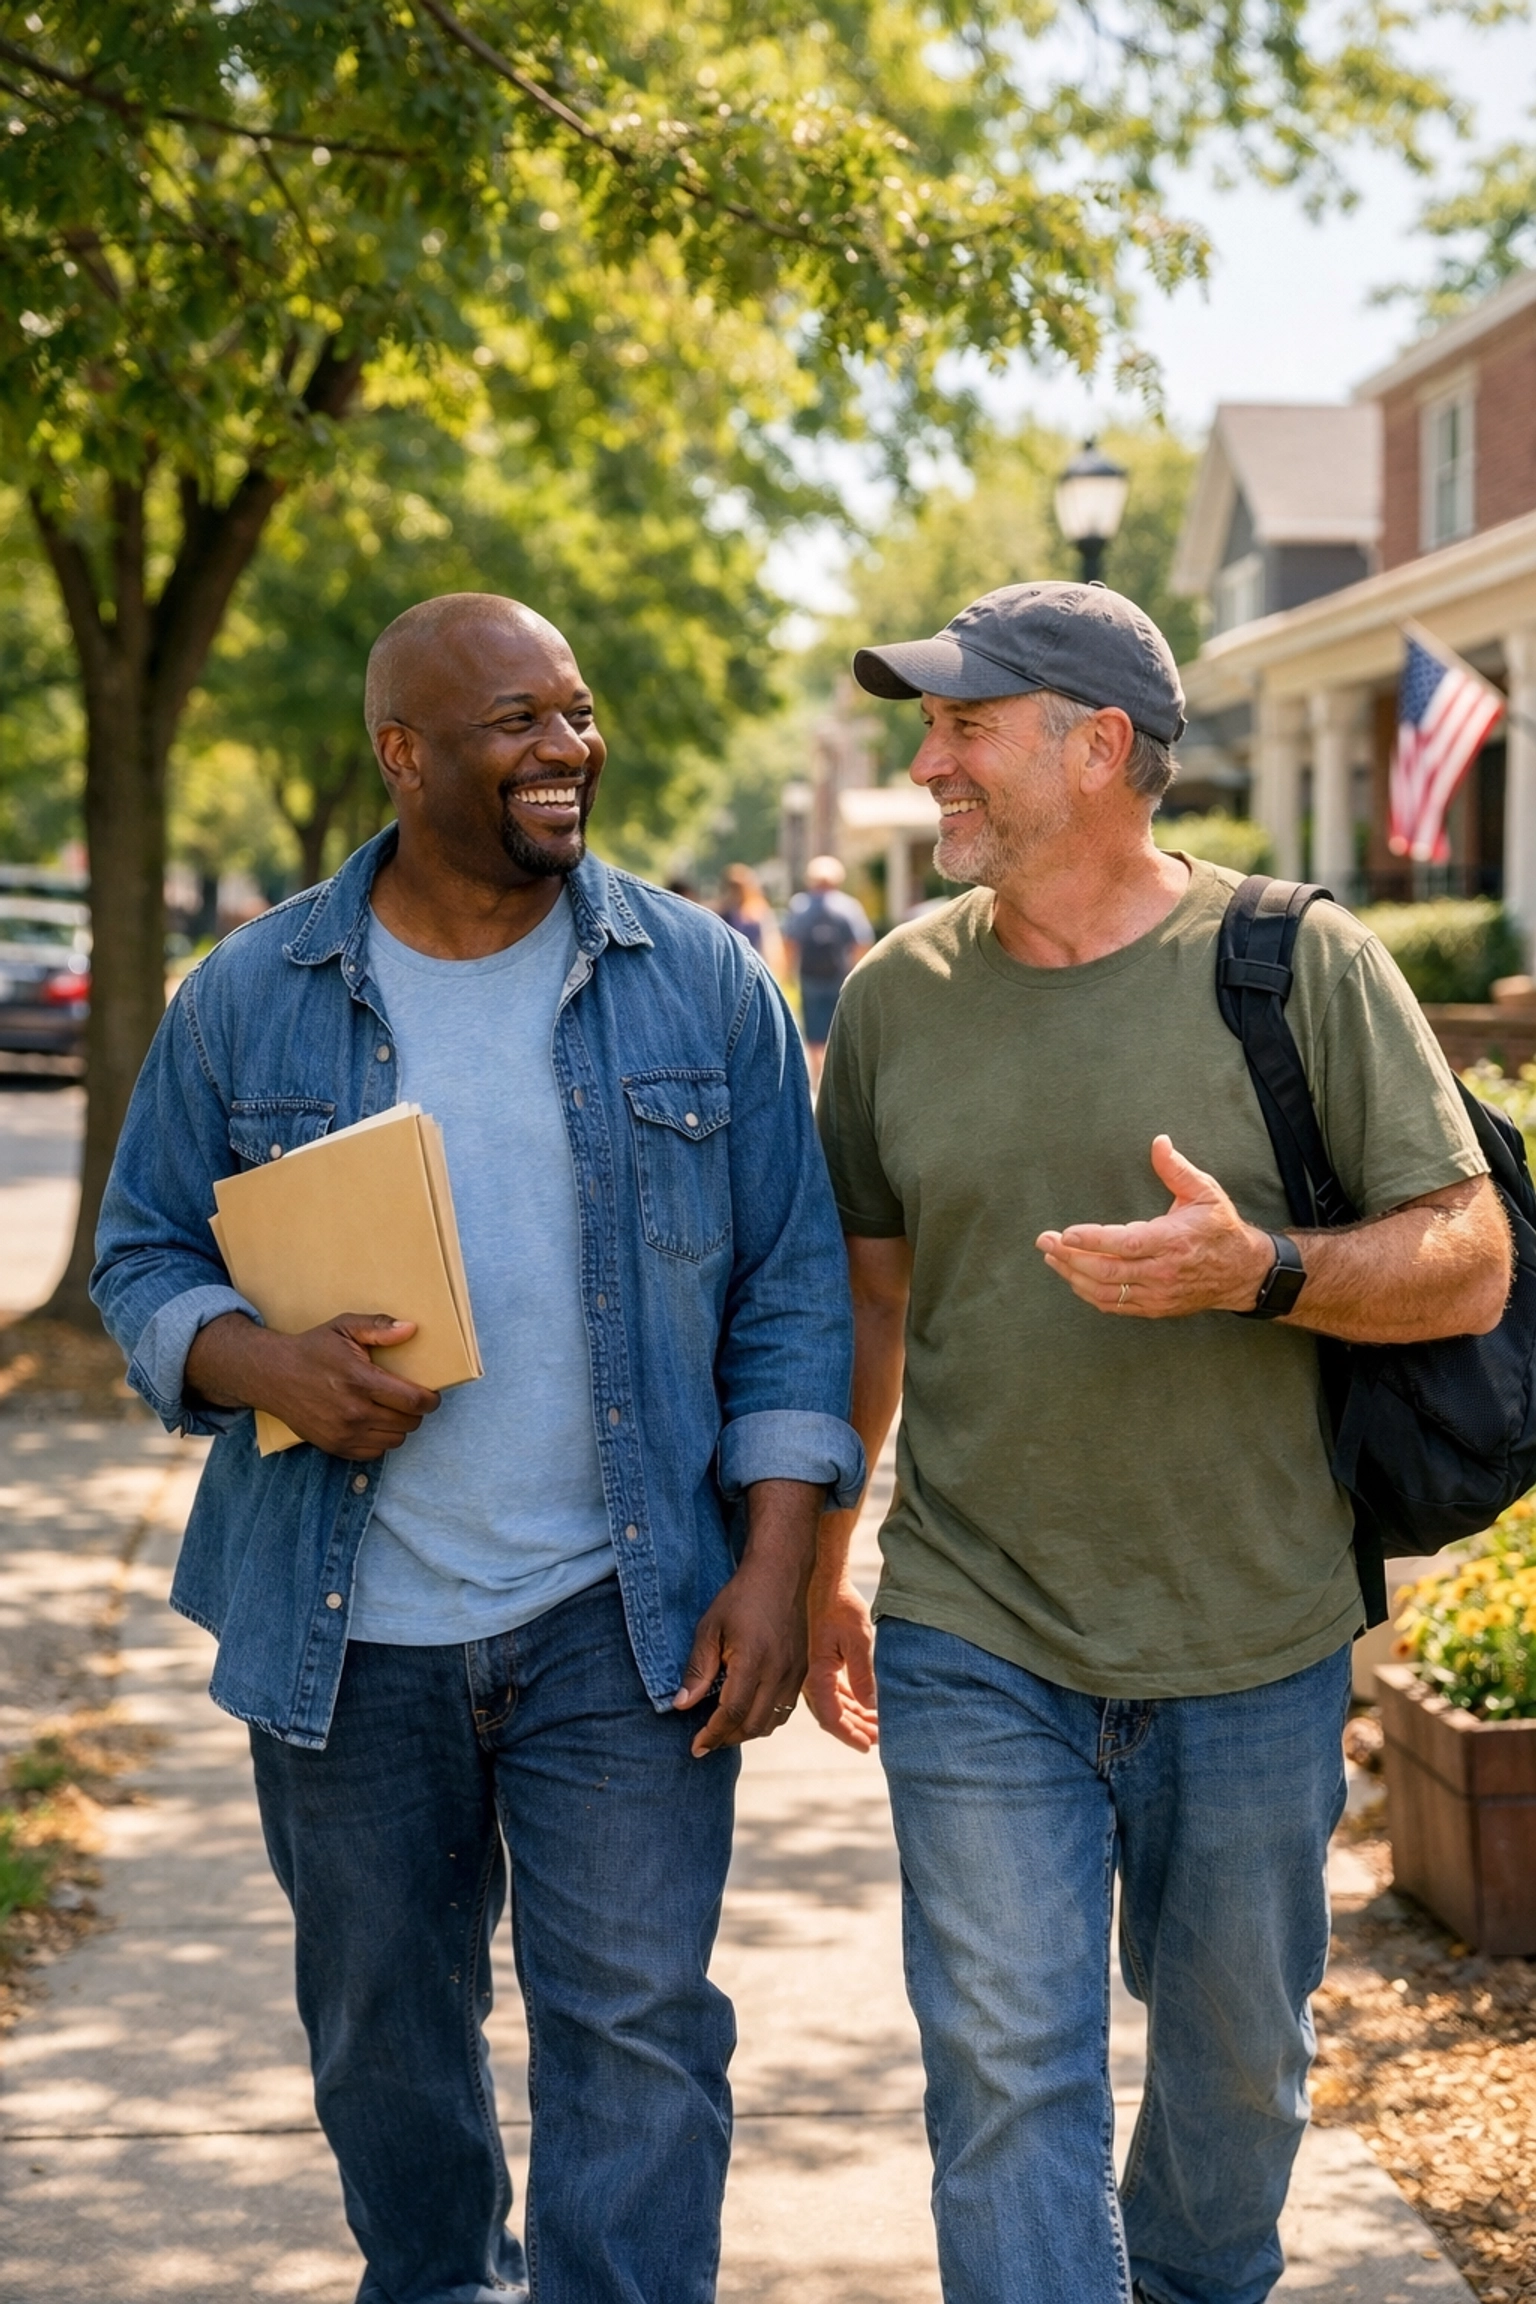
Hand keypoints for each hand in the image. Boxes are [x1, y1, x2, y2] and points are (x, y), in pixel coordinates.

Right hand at [185, 1311, 441, 1458]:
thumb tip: (411, 1329)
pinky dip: (381, 1440)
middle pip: (408, 1422)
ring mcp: (343, 1433)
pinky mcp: (334, 1446)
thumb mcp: (343, 1327)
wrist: (271, 1375)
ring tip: (392, 1410)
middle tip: (409, 1399)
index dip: (430, 1400)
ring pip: (395, 1440)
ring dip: (400, 1426)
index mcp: (359, 1381)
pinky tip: (374, 1423)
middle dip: (416, 1411)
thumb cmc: (312, 1349)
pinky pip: (374, 1453)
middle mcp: (353, 1412)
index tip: (431, 1395)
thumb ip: (378, 1327)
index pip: (412, 1401)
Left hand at [672, 1478, 820, 1757]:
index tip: (695, 1747)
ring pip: (772, 1722)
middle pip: (753, 1725)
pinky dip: (765, 1719)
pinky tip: (748, 1712)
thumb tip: (682, 1705)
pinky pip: (785, 1709)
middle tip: (706, 1741)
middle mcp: (779, 1673)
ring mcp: (795, 1673)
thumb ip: (698, 1668)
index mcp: (754, 1662)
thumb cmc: (742, 1596)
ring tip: (724, 1729)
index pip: (731, 1714)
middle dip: (727, 1739)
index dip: (712, 1735)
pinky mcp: (803, 1670)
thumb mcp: (710, 1627)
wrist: (782, 1572)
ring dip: (747, 1732)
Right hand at [804, 1563, 877, 1751]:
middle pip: (833, 1715)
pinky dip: (852, 1701)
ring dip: (855, 1717)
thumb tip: (871, 1707)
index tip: (868, 1746)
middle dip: (855, 1730)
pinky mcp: (823, 1662)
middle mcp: (813, 1677)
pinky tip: (867, 1706)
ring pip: (835, 1705)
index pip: (832, 1717)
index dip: (849, 1735)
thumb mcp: (858, 1641)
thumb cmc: (841, 1607)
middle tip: (878, 1741)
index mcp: (817, 1675)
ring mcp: (817, 1670)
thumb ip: (863, 1675)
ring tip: (877, 1728)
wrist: (826, 1581)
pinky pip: (836, 1691)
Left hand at [1037, 1135, 1273, 1320]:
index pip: (1127, 1244)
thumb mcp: (1205, 1192)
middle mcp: (1164, 1271)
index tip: (1066, 1233)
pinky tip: (1074, 1278)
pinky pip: (1116, 1305)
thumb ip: (1176, 1169)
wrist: (1244, 1272)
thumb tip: (1159, 1142)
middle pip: (1108, 1271)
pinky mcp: (1156, 1308)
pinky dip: (1090, 1294)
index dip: (1094, 1241)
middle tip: (1044, 1242)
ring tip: (1052, 1258)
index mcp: (1174, 1241)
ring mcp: (1159, 1294)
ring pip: (1107, 1292)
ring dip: (1074, 1276)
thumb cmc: (1220, 1227)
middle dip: (1070, 1258)